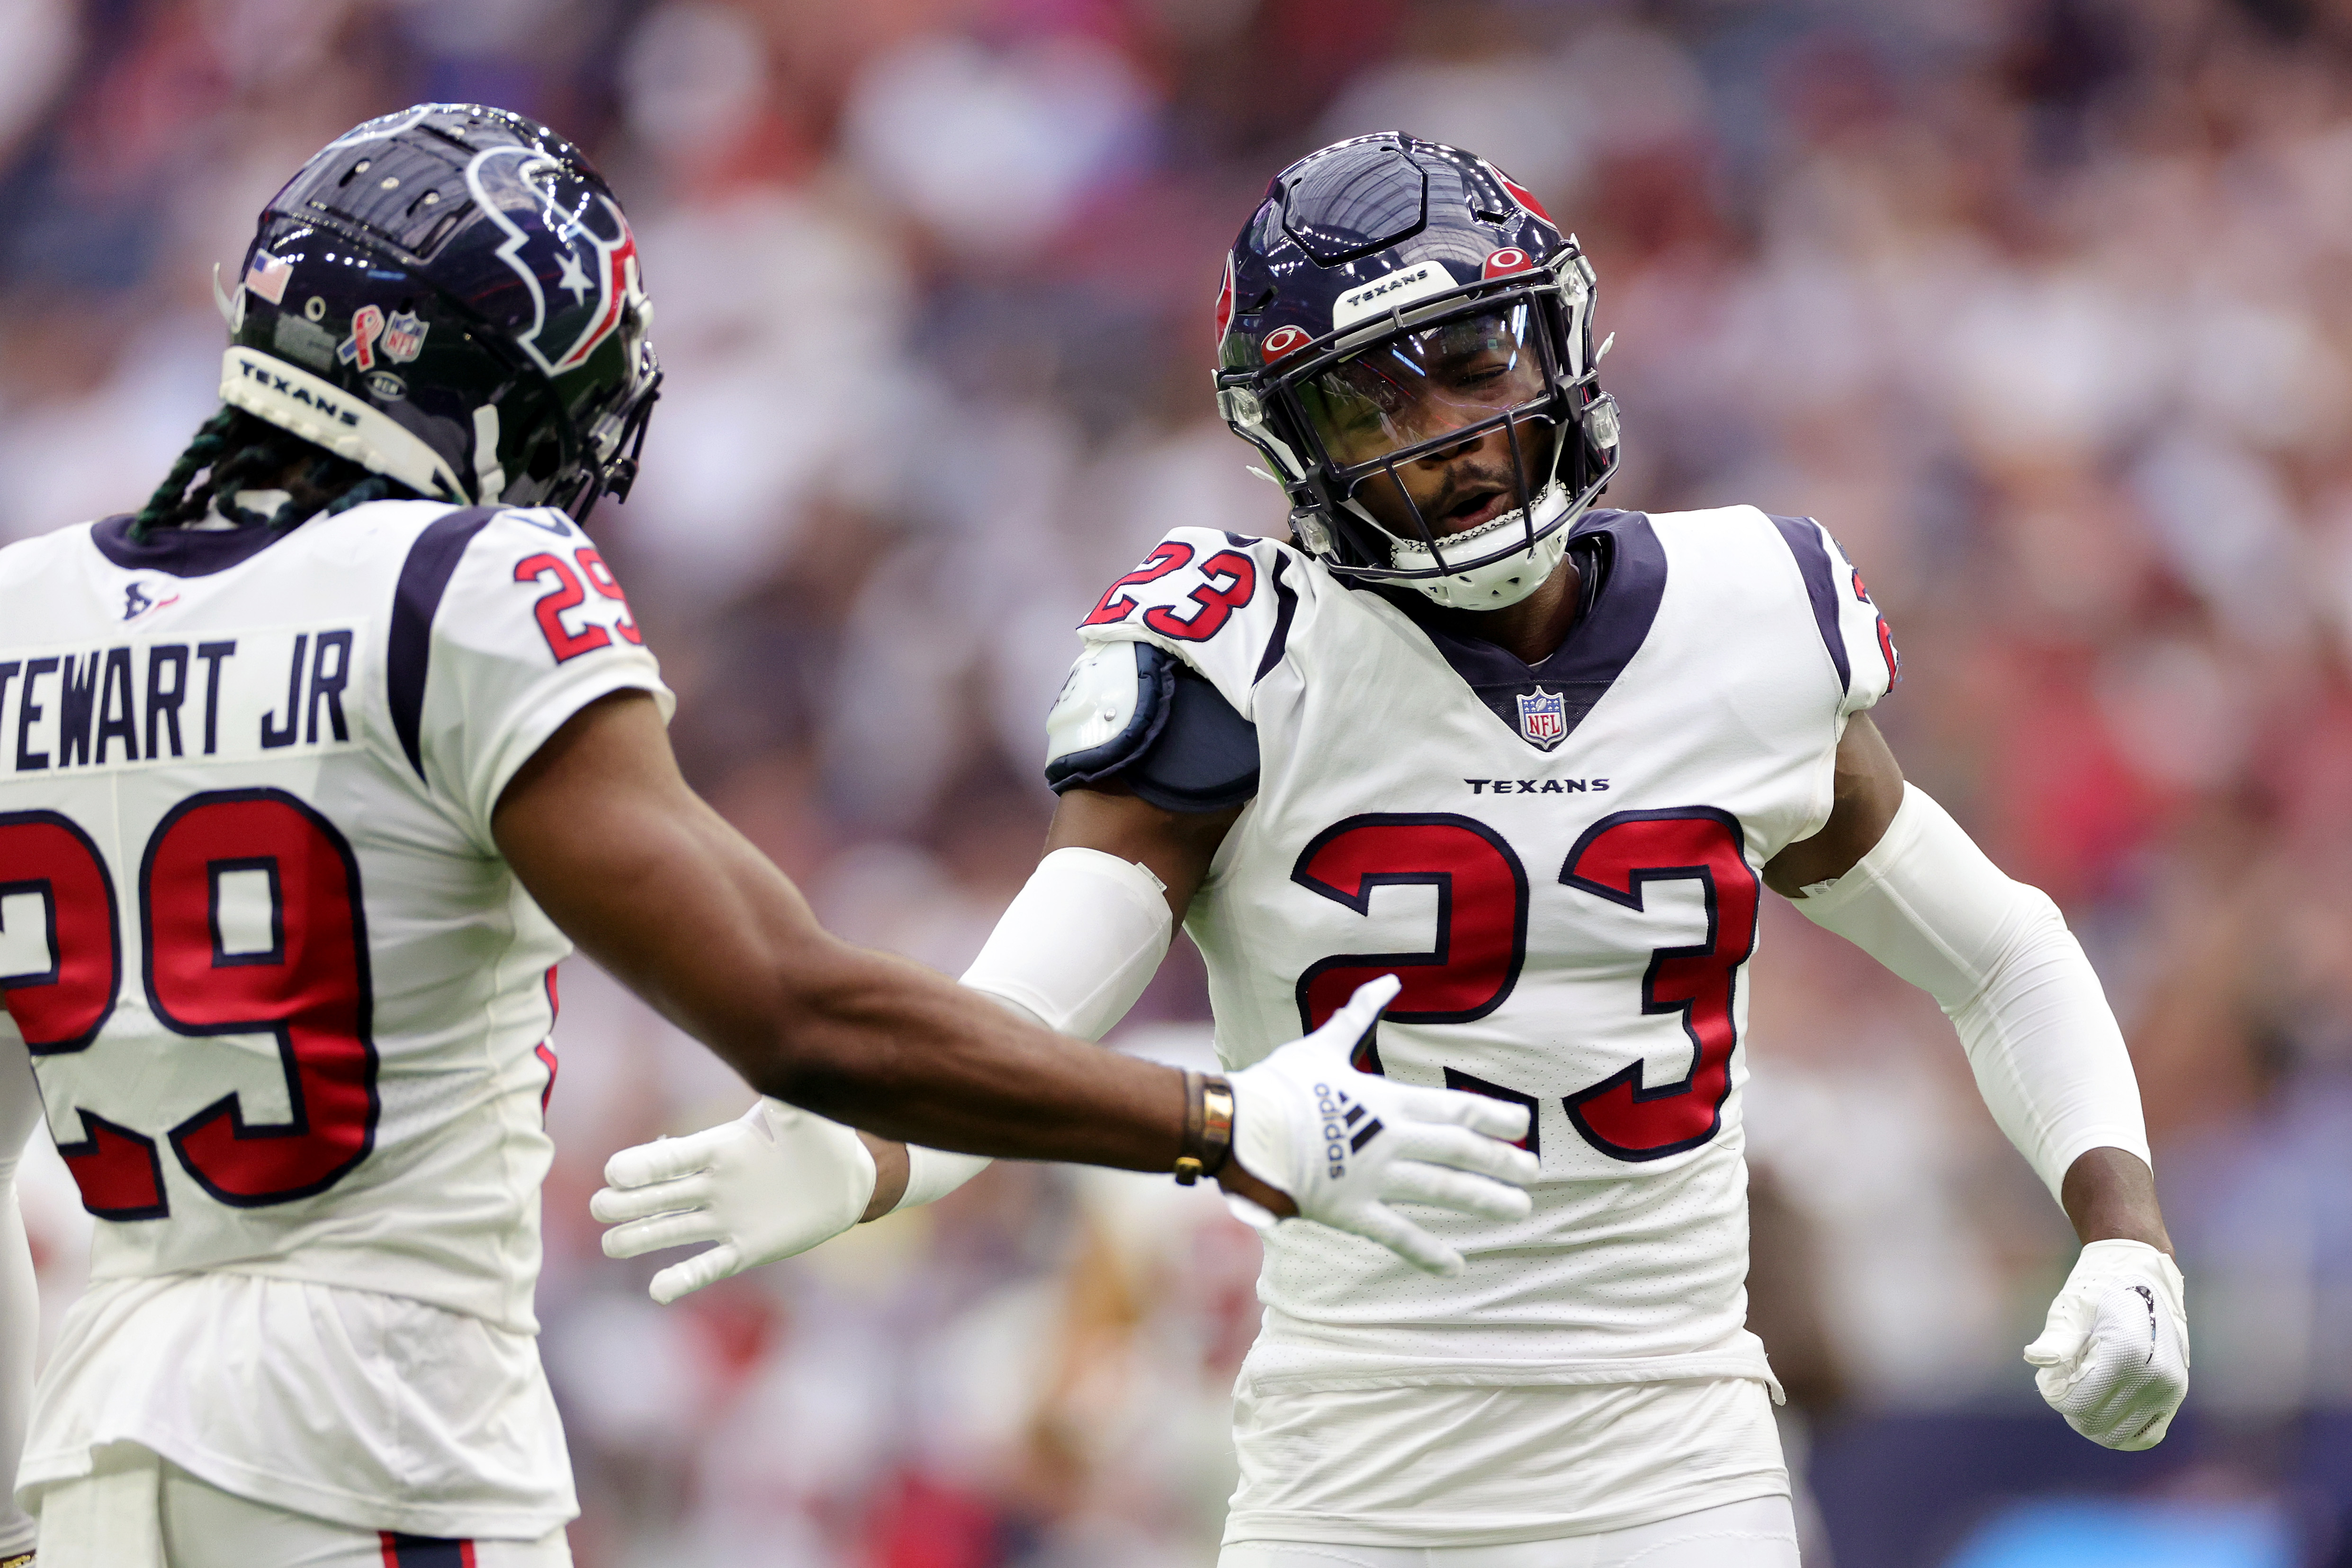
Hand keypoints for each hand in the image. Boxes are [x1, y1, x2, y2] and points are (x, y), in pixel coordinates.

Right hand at [591, 1098, 876, 1304]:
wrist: (843, 1183)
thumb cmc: (820, 1140)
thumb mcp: (804, 1118)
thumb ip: (787, 1103)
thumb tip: (781, 1080)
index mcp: (722, 1148)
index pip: (676, 1157)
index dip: (647, 1163)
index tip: (615, 1171)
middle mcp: (714, 1185)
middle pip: (662, 1194)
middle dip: (630, 1201)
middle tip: (601, 1206)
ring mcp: (725, 1219)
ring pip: (673, 1230)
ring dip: (641, 1236)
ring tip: (611, 1243)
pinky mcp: (743, 1250)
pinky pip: (709, 1266)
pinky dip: (684, 1279)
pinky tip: (658, 1291)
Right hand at [1222, 975, 1538, 1274]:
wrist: (1237, 1126)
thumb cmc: (1277, 1083)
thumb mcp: (1322, 1044)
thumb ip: (1358, 1016)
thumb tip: (1387, 981)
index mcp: (1385, 1099)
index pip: (1453, 1106)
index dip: (1492, 1115)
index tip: (1522, 1124)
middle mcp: (1390, 1138)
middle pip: (1459, 1149)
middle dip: (1500, 1160)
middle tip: (1534, 1172)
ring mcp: (1373, 1176)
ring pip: (1442, 1189)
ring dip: (1485, 1200)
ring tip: (1519, 1210)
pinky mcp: (1351, 1210)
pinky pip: (1397, 1234)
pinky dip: (1428, 1252)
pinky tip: (1456, 1267)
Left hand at [2023, 1238, 2189, 1449]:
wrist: (2143, 1273)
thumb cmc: (2100, 1289)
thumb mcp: (2073, 1308)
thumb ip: (2057, 1339)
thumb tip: (2035, 1358)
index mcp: (2125, 1354)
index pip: (2078, 1403)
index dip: (2055, 1394)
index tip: (2049, 1376)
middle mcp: (2153, 1377)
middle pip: (2095, 1422)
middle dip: (2071, 1406)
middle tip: (2064, 1381)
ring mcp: (2169, 1389)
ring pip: (2119, 1435)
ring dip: (2094, 1420)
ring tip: (2084, 1390)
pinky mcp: (2176, 1394)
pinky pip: (2148, 1434)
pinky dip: (2123, 1431)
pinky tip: (2105, 1410)